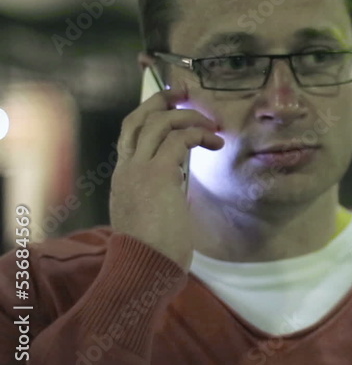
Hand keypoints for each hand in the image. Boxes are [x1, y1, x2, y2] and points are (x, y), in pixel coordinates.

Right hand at [110, 84, 223, 268]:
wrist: (144, 269)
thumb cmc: (155, 253)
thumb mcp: (155, 216)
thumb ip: (163, 194)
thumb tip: (181, 182)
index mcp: (122, 179)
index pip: (131, 135)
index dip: (150, 116)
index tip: (173, 106)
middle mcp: (125, 170)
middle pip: (137, 119)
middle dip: (163, 101)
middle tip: (187, 94)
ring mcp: (137, 170)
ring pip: (158, 123)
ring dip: (189, 117)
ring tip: (213, 127)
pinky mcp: (157, 174)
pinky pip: (178, 138)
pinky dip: (199, 134)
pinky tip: (216, 144)